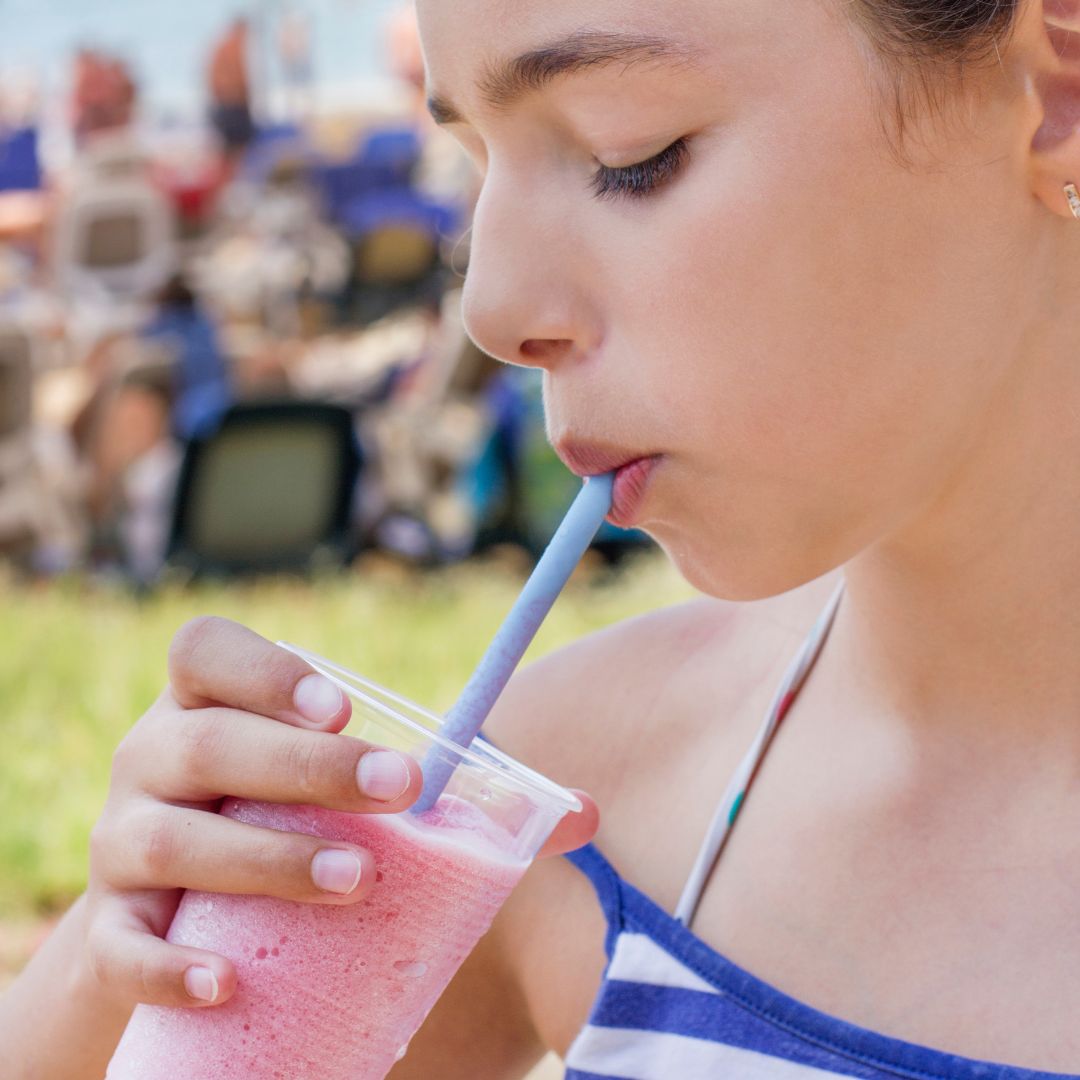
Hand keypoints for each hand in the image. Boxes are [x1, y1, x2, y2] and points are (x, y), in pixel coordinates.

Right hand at [81, 617, 596, 1012]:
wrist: (182, 912)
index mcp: (209, 706)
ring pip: (173, 840)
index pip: (205, 652)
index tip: (344, 702)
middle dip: (306, 764)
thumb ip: (462, 800)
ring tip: (356, 881)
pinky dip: (168, 966)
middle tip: (398, 791)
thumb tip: (586, 814)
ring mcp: (121, 845)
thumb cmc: (288, 828)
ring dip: (267, 859)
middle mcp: (152, 761)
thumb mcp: (347, 795)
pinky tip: (227, 982)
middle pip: (206, 743)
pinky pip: (120, 949)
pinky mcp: (109, 930)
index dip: (265, 667)